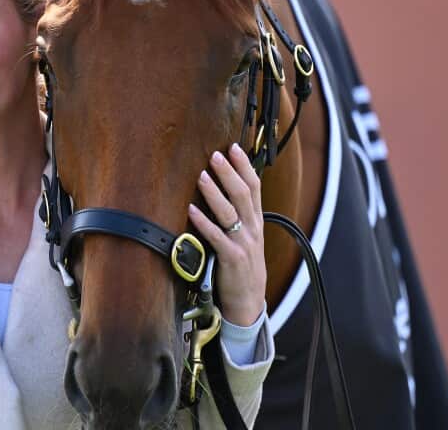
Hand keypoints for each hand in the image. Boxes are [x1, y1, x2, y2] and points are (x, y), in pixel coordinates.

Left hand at [187, 144, 266, 326]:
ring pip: (230, 212)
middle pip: (243, 194)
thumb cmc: (242, 266)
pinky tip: (191, 210)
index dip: (244, 166)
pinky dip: (203, 222)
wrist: (248, 300)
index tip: (234, 148)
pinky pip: (216, 237)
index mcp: (256, 221)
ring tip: (201, 175)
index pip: (254, 187)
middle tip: (216, 155)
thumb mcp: (247, 237)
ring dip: (214, 192)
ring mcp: (243, 243)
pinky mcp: (231, 258)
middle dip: (229, 173)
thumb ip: (240, 215)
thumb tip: (225, 188)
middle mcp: (252, 229)